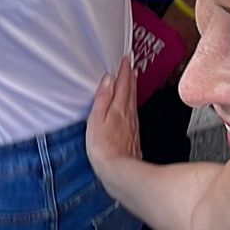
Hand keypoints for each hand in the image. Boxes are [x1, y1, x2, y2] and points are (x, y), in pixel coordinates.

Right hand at [86, 57, 142, 175]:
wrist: (119, 171)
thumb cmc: (104, 148)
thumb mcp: (96, 119)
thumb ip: (102, 98)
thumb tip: (107, 80)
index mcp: (119, 108)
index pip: (123, 84)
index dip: (124, 70)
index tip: (126, 59)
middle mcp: (128, 114)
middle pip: (131, 91)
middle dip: (130, 77)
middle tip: (131, 65)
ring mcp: (132, 125)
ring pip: (133, 101)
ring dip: (133, 88)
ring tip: (132, 80)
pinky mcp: (132, 136)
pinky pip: (133, 112)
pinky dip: (132, 103)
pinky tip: (130, 107)